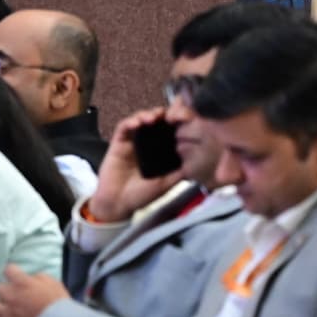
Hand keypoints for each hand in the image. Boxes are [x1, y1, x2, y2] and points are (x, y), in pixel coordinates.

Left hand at [0, 265, 68, 316]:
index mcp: (23, 283)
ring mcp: (8, 312)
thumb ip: (37, 278)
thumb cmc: (56, 301)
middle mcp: (12, 296)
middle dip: (5, 288)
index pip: (8, 270)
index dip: (12, 270)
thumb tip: (31, 278)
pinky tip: (11, 315)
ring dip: (2, 304)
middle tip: (13, 291)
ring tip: (10, 305)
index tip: (14, 272)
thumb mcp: (51, 282)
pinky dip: (4, 316)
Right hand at [88, 106, 183, 222]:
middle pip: (159, 119)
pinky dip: (131, 121)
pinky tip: (138, 123)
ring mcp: (134, 140)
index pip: (172, 128)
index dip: (178, 120)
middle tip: (172, 114)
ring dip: (149, 114)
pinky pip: (124, 127)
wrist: (118, 204)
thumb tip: (198, 161)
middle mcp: (149, 142)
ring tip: (155, 118)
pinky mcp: (119, 142)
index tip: (186, 117)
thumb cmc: (141, 195)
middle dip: (166, 113)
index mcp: (161, 149)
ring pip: (142, 118)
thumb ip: (180, 172)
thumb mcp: (166, 183)